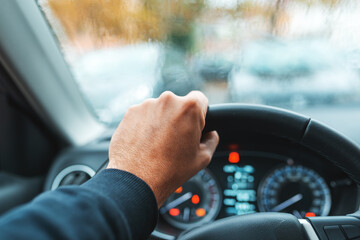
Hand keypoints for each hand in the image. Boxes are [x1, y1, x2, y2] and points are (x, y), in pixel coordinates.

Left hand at [107, 91, 218, 206]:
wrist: (136, 180)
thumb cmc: (169, 170)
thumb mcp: (202, 158)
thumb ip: (211, 140)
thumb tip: (210, 134)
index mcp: (189, 107)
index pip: (200, 99)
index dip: (200, 114)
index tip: (194, 126)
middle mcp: (167, 100)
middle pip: (178, 104)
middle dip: (179, 118)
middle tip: (175, 140)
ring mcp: (146, 105)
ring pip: (160, 109)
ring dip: (161, 121)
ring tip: (158, 144)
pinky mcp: (131, 112)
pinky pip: (143, 115)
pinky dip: (145, 125)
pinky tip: (145, 143)